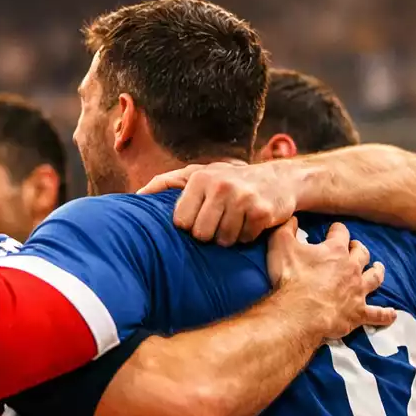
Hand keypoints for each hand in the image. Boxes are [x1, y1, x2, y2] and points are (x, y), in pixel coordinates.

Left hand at [142, 160, 295, 246]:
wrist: (280, 179)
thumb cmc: (229, 180)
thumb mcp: (197, 174)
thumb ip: (166, 183)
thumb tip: (136, 197)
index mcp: (200, 178)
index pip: (181, 221)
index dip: (189, 225)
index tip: (198, 217)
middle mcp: (221, 185)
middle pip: (201, 234)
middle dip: (209, 234)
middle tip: (218, 221)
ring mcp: (244, 198)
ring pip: (223, 240)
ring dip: (228, 236)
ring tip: (234, 221)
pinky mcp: (263, 212)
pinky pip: (244, 240)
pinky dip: (247, 236)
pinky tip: (250, 222)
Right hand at [267, 219, 395, 339]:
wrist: (299, 313)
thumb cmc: (291, 278)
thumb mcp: (280, 245)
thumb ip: (286, 228)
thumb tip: (292, 218)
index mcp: (335, 251)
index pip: (341, 233)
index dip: (337, 230)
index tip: (333, 230)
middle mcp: (352, 269)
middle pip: (362, 254)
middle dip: (359, 249)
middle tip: (355, 248)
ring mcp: (357, 291)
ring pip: (374, 279)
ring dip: (377, 272)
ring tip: (378, 268)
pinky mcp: (358, 313)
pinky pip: (377, 314)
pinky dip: (385, 314)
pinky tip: (391, 315)